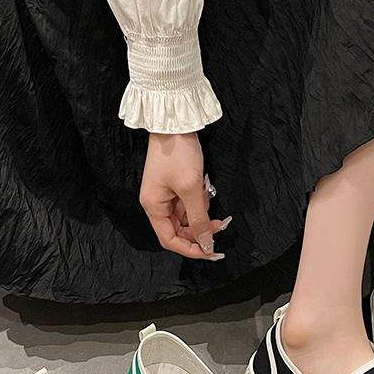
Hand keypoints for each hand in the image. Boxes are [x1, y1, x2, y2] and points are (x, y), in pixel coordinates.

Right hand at [139, 132, 230, 259]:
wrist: (175, 123)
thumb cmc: (178, 154)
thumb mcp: (191, 189)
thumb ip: (199, 219)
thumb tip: (206, 243)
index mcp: (153, 207)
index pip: (169, 239)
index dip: (190, 249)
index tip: (209, 251)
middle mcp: (157, 204)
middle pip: (179, 230)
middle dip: (200, 230)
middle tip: (220, 226)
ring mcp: (166, 195)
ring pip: (187, 217)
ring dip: (202, 215)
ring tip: (211, 200)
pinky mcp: (176, 186)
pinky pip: (189, 204)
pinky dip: (200, 203)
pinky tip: (206, 190)